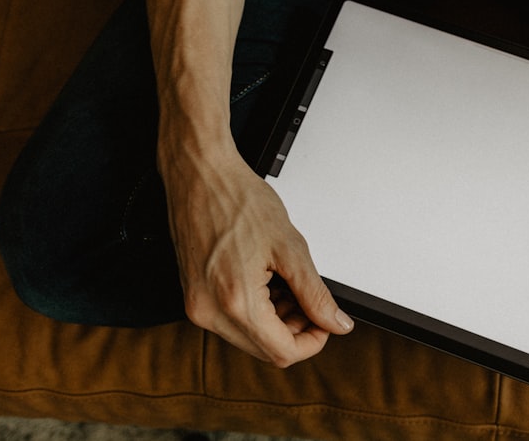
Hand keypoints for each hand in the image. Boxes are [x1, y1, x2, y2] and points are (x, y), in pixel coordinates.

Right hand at [162, 145, 352, 366]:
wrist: (200, 175)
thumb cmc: (237, 199)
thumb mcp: (290, 246)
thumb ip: (316, 293)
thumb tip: (336, 323)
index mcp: (235, 302)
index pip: (283, 352)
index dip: (313, 342)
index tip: (326, 323)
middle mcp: (209, 312)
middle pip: (265, 350)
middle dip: (295, 330)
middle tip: (310, 301)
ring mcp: (197, 306)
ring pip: (249, 337)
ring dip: (277, 321)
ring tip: (288, 285)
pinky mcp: (193, 296)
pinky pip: (231, 321)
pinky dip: (256, 310)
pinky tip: (268, 283)